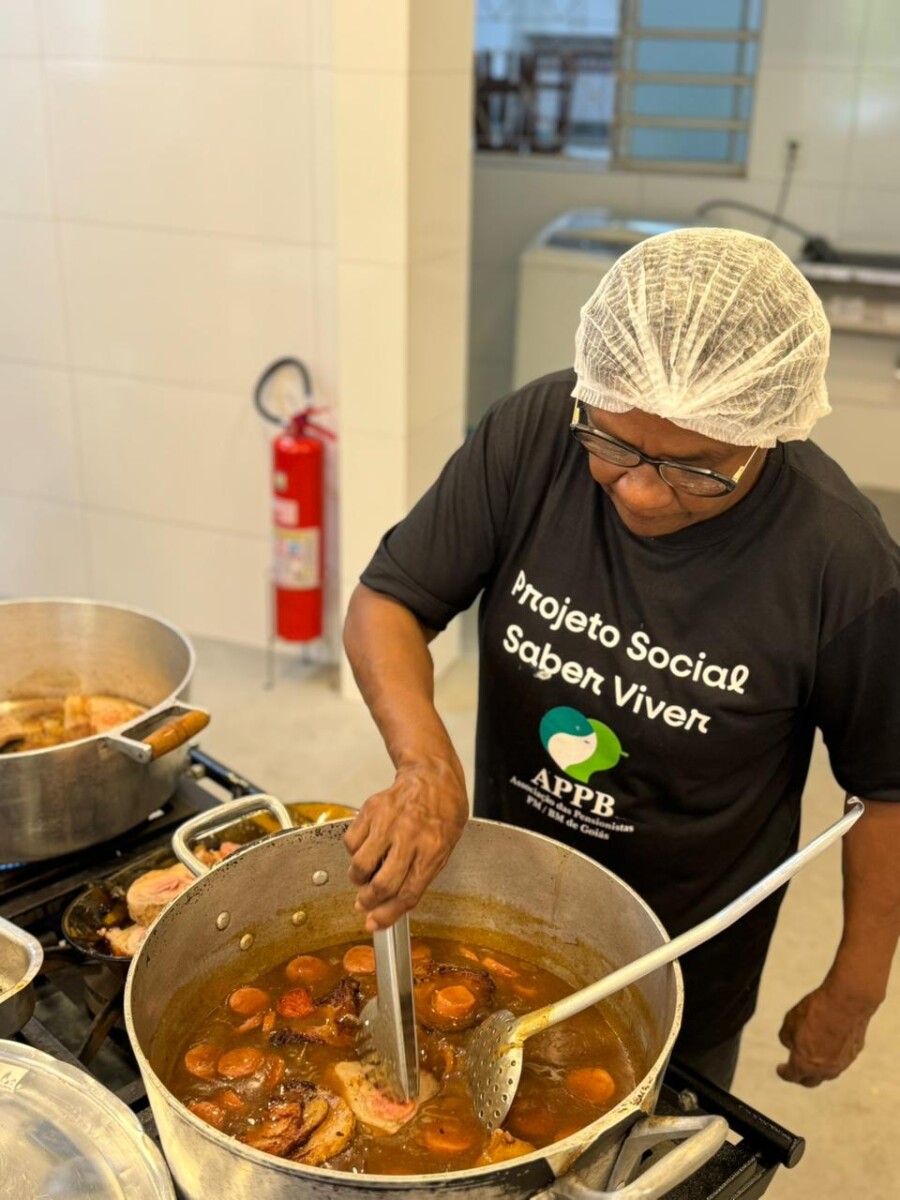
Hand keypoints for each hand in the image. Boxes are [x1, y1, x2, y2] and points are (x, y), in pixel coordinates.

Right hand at [344, 759, 467, 931]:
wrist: (432, 776)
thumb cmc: (441, 814)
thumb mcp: (443, 848)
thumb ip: (419, 876)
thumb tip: (390, 905)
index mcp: (433, 850)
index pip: (408, 893)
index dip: (388, 914)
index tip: (374, 924)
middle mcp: (410, 836)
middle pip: (382, 884)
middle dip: (369, 901)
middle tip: (364, 903)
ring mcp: (388, 821)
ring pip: (361, 865)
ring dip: (358, 878)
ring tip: (364, 874)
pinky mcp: (371, 809)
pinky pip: (351, 842)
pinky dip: (354, 852)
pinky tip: (365, 848)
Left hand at [776, 983, 876, 1085]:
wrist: (846, 1003)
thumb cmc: (815, 1012)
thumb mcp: (789, 1022)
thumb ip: (787, 1038)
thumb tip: (790, 1044)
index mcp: (805, 1064)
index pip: (792, 1075)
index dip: (784, 1073)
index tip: (780, 1069)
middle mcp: (825, 1069)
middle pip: (811, 1080)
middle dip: (801, 1077)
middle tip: (796, 1070)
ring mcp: (842, 1063)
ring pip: (827, 1071)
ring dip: (819, 1067)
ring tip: (812, 1056)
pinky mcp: (854, 1053)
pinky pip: (841, 1059)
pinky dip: (833, 1056)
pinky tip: (829, 1044)